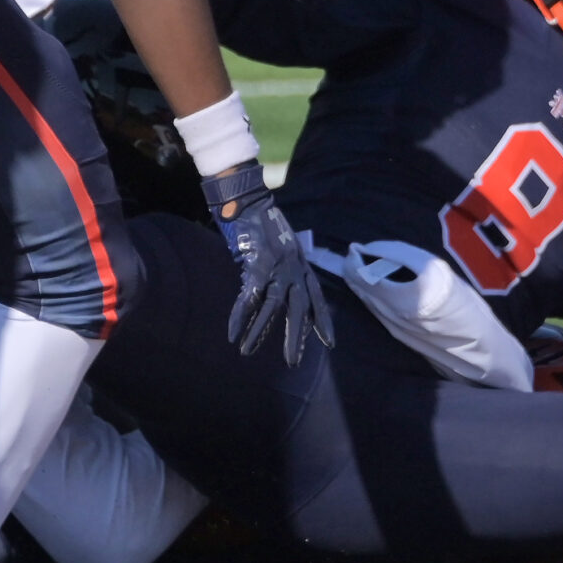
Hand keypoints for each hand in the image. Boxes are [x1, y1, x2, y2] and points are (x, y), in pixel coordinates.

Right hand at [201, 160, 332, 362]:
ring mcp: (275, 266)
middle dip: (296, 336)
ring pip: (273, 306)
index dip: (322, 320)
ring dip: (260, 331)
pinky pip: (248, 297)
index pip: (317, 297)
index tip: (329, 342)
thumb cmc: (264, 225)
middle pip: (299, 307)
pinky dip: (240, 316)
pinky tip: (233, 333)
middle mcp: (293, 268)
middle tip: (292, 362)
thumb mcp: (285, 249)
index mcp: (301, 265)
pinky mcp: (255, 265)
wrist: (248, 200)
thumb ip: (289, 271)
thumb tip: (288, 296)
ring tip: (248, 353)